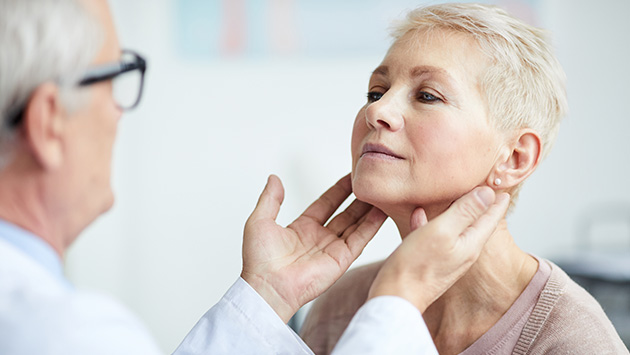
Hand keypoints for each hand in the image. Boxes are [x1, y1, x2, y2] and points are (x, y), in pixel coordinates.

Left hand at [241, 174, 386, 322]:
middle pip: (345, 213)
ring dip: (368, 210)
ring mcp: (331, 249)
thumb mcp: (260, 221)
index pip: (325, 204)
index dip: (338, 190)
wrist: (267, 286)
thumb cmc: (258, 260)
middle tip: (371, 182)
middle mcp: (319, 238)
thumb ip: (271, 199)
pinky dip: (371, 226)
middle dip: (358, 199)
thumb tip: (274, 178)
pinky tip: (381, 212)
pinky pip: (359, 239)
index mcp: (301, 229)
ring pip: (356, 225)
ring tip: (382, 193)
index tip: (351, 176)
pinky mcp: (341, 260)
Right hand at [368, 187, 509, 312]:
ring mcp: (445, 257)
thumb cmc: (416, 266)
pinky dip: (431, 222)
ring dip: (457, 211)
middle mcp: (462, 251)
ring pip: (455, 227)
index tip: (502, 186)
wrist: (395, 296)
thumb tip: (488, 193)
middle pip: (476, 222)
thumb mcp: (442, 231)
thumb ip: (465, 211)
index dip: (496, 200)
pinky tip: (419, 213)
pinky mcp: (429, 260)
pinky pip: (434, 235)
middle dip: (481, 204)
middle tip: (487, 187)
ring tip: (457, 195)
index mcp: (470, 244)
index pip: (491, 218)